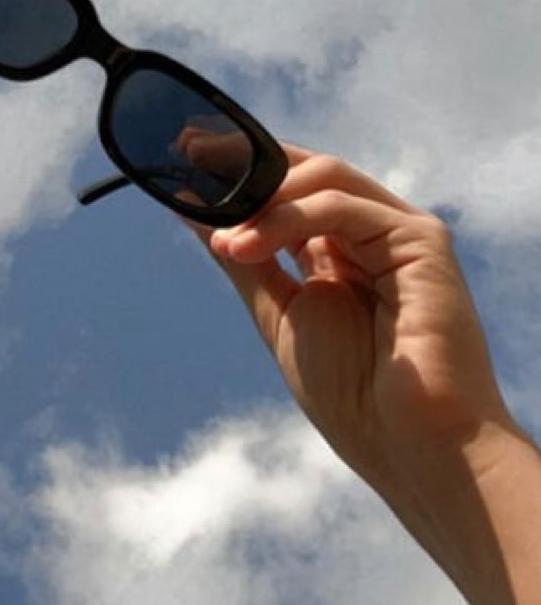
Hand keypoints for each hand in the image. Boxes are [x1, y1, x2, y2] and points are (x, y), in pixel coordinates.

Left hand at [199, 144, 513, 489]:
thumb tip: (193, 210)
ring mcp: (399, 233)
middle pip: (309, 170)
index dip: (242, 168)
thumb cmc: (353, 397)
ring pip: (325, 177)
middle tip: (190, 156)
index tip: (184, 156)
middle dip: (247, 161)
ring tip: (223, 238)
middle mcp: (372, 235)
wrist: (411, 449)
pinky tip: (245, 245)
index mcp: (341, 253)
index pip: (291, 188)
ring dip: (263, 198)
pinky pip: (344, 207)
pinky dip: (288, 217)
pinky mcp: (421, 240)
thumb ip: (244, 258)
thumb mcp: (280, 315)